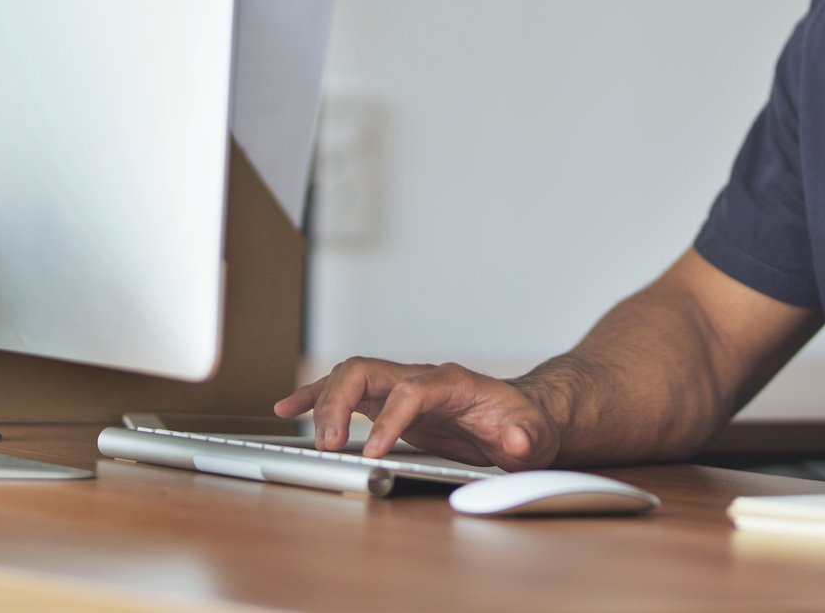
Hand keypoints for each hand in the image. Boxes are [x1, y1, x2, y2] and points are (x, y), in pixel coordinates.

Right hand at [274, 357, 560, 469]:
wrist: (524, 416)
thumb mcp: (535, 435)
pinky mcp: (389, 403)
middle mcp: (421, 378)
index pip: (411, 391)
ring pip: (350, 376)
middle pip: (368, 371)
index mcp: (453, 383)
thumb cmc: (525, 425)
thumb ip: (527, 437)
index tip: (373, 453)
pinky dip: (316, 398)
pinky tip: (289, 410)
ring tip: (300, 429)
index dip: (389, 419)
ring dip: (322, 399)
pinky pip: (346, 392)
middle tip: (328, 445)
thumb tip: (516, 440)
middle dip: (340, 403)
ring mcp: (402, 387)